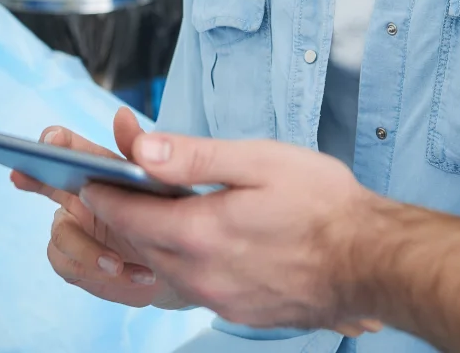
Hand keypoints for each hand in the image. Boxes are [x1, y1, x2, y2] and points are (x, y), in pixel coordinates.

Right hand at [10, 108, 190, 308]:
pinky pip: (72, 266)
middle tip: (23, 174)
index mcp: (99, 170)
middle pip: (47, 182)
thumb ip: (139, 151)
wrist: (181, 263)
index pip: (69, 149)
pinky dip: (100, 274)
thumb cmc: (167, 216)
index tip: (49, 141)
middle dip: (34, 176)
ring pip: (60, 235)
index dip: (54, 142)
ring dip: (89, 251)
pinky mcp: (76, 264)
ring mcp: (75, 230)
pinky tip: (136, 276)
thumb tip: (121, 115)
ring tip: (118, 262)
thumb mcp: (159, 181)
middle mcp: (80, 196)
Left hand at [77, 130, 386, 336]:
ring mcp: (220, 298)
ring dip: (152, 241)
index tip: (88, 180)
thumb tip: (142, 148)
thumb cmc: (323, 205)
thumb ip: (196, 155)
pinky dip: (183, 262)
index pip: (130, 216)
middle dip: (120, 218)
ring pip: (166, 268)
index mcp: (200, 232)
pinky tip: (200, 244)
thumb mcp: (260, 160)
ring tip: (153, 214)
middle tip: (108, 194)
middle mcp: (201, 275)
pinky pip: (194, 286)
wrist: (370, 261)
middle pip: (140, 246)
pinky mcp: (240, 310)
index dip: (104, 195)